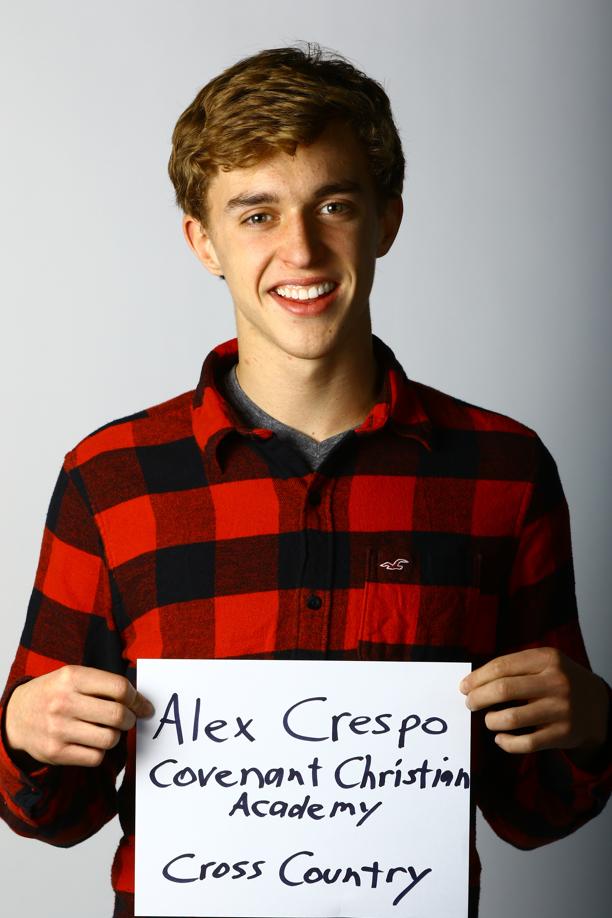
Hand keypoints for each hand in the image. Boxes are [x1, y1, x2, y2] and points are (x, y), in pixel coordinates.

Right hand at [5, 665, 153, 767]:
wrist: (16, 716)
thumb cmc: (54, 693)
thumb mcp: (73, 676)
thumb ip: (104, 684)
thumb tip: (141, 702)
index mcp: (72, 677)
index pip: (120, 688)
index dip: (137, 699)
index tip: (143, 706)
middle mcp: (64, 702)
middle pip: (117, 715)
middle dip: (130, 719)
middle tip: (129, 719)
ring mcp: (59, 729)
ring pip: (109, 739)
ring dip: (115, 736)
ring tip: (107, 730)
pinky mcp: (56, 752)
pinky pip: (95, 758)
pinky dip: (100, 752)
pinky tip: (92, 743)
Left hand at [459, 647, 608, 755]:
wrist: (599, 706)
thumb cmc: (559, 681)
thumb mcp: (544, 663)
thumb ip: (514, 666)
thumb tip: (473, 680)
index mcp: (547, 659)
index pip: (502, 666)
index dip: (477, 677)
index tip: (464, 686)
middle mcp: (556, 682)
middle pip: (503, 690)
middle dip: (478, 698)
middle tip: (469, 703)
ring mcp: (561, 709)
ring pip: (511, 718)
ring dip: (491, 721)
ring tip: (489, 719)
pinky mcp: (563, 734)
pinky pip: (525, 743)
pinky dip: (506, 743)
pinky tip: (500, 738)